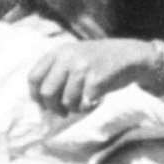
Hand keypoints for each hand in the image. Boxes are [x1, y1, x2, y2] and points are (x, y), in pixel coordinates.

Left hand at [29, 40, 163, 113]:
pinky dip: (88, 107)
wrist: (130, 55)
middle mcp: (67, 57)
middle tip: (63, 112)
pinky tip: (95, 101)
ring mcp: (82, 67)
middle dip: (54, 107)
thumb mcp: (74, 57)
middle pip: (47, 92)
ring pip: (66, 101)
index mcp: (58, 52)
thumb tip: (41, 103)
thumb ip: (57, 72)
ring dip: (74, 108)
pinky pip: (84, 104)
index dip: (36, 96)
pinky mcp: (96, 78)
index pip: (34, 77)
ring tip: (83, 103)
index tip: (44, 105)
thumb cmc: (100, 61)